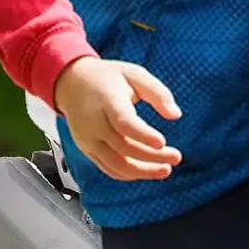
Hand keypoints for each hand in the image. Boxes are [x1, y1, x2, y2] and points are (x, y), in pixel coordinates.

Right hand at [54, 56, 182, 180]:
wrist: (72, 83)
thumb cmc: (107, 78)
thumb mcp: (134, 74)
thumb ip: (157, 92)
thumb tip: (176, 114)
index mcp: (106, 100)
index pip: (124, 122)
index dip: (143, 135)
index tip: (162, 142)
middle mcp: (94, 123)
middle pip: (124, 147)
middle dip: (152, 156)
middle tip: (176, 157)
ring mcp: (88, 139)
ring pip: (116, 164)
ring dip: (143, 172)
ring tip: (165, 169)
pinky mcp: (87, 149)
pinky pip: (108, 168)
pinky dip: (128, 174)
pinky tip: (146, 171)